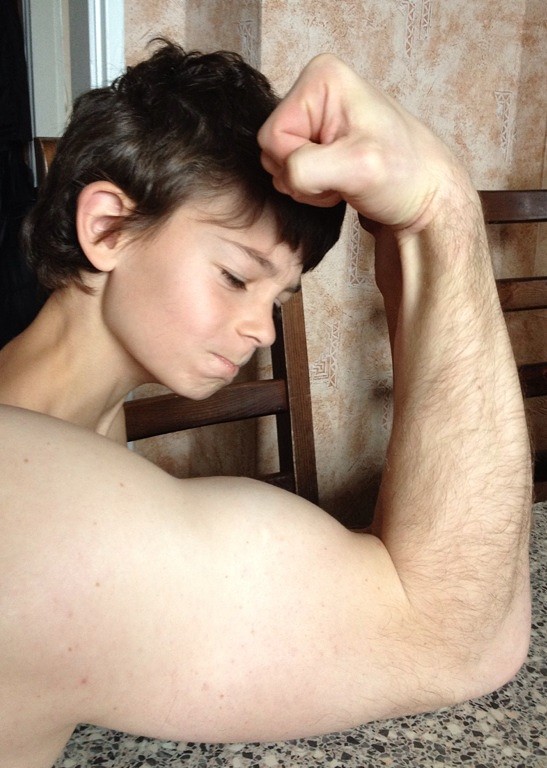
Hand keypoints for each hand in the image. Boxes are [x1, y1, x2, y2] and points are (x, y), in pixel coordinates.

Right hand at [258, 54, 467, 231]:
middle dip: (302, 175)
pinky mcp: (319, 141)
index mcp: (321, 78)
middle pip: (271, 149)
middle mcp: (315, 91)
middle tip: (342, 176)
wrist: (426, 199)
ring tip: (344, 179)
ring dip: (307, 185)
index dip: (299, 162)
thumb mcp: (358, 166)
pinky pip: (290, 173)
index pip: (272, 135)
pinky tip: (340, 183)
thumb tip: (286, 174)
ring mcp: (316, 118)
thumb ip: (308, 168)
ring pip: (279, 165)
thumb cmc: (404, 176)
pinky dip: (311, 189)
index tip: (339, 165)